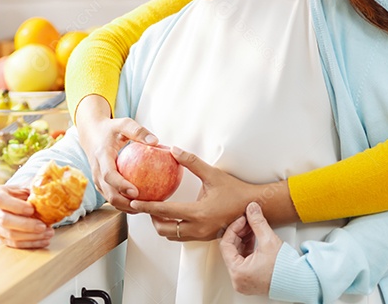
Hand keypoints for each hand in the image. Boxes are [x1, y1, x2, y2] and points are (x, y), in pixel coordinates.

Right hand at [0, 184, 53, 248]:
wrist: (12, 202)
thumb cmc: (19, 193)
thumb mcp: (23, 187)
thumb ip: (32, 191)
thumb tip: (45, 195)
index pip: (0, 200)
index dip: (16, 206)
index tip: (32, 209)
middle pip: (5, 221)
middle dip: (26, 225)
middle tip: (43, 226)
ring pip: (10, 235)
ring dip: (31, 236)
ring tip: (48, 233)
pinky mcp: (0, 238)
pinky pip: (14, 244)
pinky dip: (30, 243)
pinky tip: (44, 240)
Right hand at [75, 95, 157, 211]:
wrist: (91, 134)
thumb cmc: (110, 129)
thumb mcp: (123, 124)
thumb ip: (138, 131)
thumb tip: (155, 141)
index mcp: (101, 156)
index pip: (109, 175)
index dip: (121, 185)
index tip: (136, 192)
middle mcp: (97, 171)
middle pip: (109, 194)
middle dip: (126, 204)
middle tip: (146, 206)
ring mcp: (97, 180)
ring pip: (110, 199)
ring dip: (127, 207)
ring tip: (146, 209)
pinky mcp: (100, 184)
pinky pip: (112, 197)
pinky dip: (125, 203)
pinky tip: (141, 203)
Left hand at [131, 147, 262, 240]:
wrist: (254, 207)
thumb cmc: (235, 190)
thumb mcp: (213, 174)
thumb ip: (192, 162)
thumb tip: (173, 150)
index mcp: (198, 213)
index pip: (165, 212)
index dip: (147, 207)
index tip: (134, 203)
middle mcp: (198, 228)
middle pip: (164, 229)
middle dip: (151, 218)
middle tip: (145, 205)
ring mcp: (201, 235)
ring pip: (172, 235)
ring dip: (162, 224)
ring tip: (157, 210)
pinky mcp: (204, 237)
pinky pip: (182, 236)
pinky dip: (173, 227)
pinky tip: (172, 214)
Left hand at [219, 202, 282, 295]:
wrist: (298, 281)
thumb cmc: (285, 268)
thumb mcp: (268, 240)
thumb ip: (257, 222)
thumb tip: (251, 208)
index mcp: (238, 272)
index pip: (225, 245)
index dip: (233, 228)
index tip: (242, 219)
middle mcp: (237, 279)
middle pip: (230, 249)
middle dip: (239, 232)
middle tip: (247, 220)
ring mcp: (243, 281)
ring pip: (236, 254)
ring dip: (243, 238)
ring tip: (252, 227)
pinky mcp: (250, 279)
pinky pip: (243, 260)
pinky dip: (247, 247)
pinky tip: (254, 237)